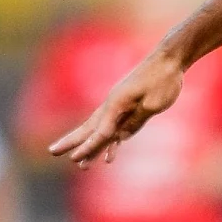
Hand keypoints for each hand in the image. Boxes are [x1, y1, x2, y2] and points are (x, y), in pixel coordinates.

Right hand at [48, 49, 183, 166]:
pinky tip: (109, 156)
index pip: (101, 132)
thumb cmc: (162, 79)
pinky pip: (115, 127)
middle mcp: (113, 105)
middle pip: (89, 128)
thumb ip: (135, 121)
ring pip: (99, 129)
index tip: (74, 160)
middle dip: (71, 142)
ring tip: (78, 163)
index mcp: (116, 104)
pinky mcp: (130, 106)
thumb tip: (121, 136)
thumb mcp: (152, 103)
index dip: (88, 148)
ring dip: (89, 146)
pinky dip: (110, 142)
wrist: (169, 59)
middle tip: (52, 152)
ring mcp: (120, 105)